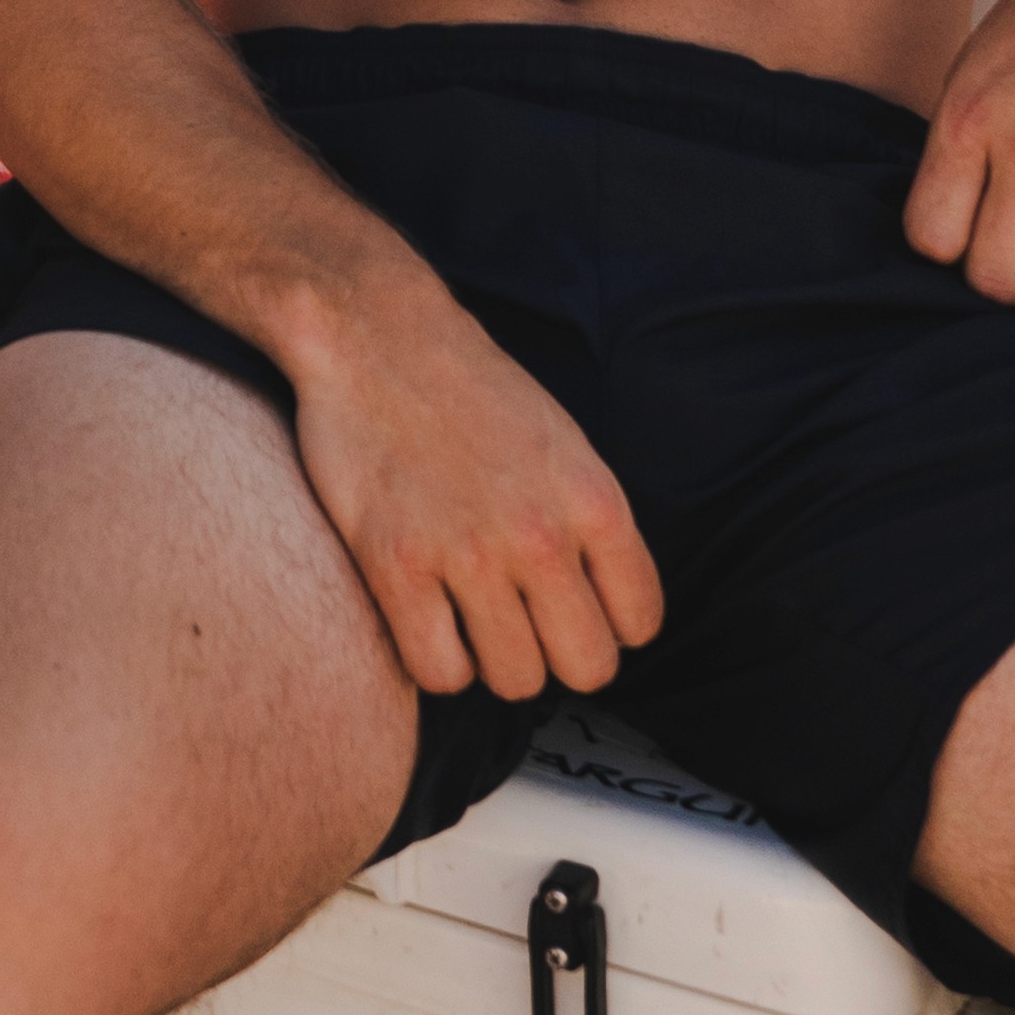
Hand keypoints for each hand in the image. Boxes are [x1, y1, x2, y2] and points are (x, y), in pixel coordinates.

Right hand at [284, 259, 665, 697]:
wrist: (375, 334)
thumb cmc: (469, 388)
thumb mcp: (565, 443)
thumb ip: (590, 525)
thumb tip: (605, 610)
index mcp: (594, 500)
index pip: (639, 623)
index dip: (604, 623)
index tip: (569, 605)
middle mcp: (542, 533)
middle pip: (586, 668)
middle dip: (555, 653)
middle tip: (519, 619)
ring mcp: (469, 552)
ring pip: (516, 681)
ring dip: (492, 659)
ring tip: (467, 612)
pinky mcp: (398, 565)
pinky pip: (440, 673)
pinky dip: (434, 658)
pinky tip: (424, 615)